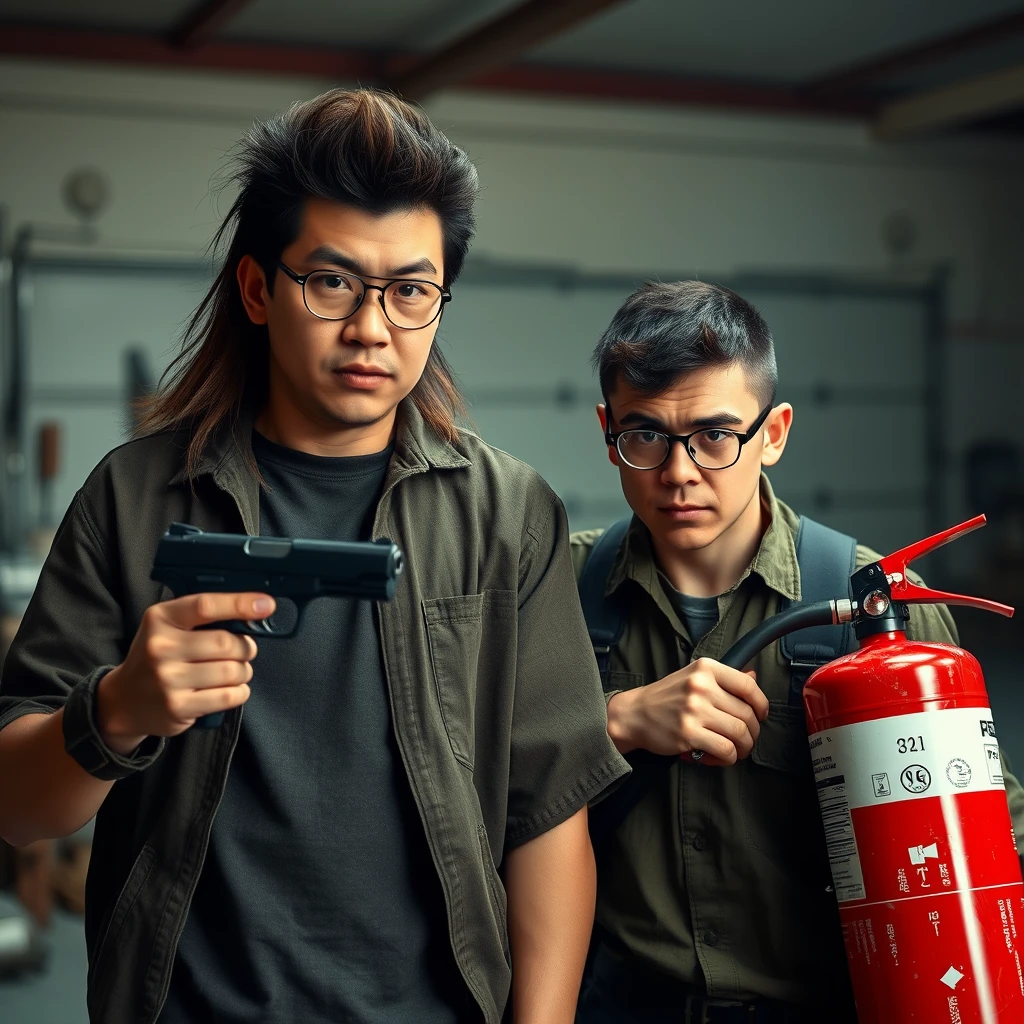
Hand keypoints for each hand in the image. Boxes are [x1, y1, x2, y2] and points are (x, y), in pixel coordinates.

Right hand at [95, 592, 274, 752]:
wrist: (124, 700)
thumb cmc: (157, 656)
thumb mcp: (169, 626)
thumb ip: (204, 617)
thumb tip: (255, 611)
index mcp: (161, 618)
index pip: (206, 605)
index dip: (240, 604)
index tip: (266, 605)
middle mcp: (161, 647)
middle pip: (227, 643)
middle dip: (245, 647)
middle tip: (242, 651)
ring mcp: (168, 679)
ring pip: (232, 671)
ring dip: (243, 671)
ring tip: (233, 671)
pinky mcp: (178, 707)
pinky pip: (229, 696)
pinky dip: (239, 691)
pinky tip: (230, 688)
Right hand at [606, 657, 768, 765]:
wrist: (634, 714)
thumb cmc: (666, 697)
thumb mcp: (693, 677)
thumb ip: (723, 678)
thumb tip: (753, 675)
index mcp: (705, 669)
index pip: (748, 686)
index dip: (761, 704)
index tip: (760, 715)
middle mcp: (701, 687)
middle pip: (747, 714)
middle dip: (752, 732)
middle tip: (745, 739)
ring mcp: (694, 710)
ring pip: (740, 734)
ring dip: (743, 748)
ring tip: (735, 751)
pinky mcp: (688, 733)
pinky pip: (724, 750)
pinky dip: (727, 758)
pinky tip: (717, 756)